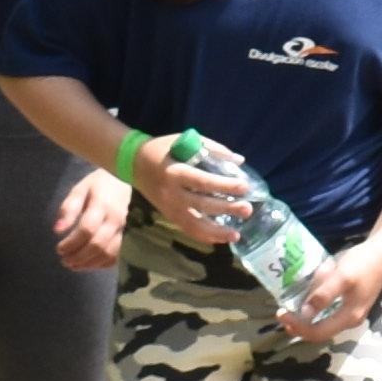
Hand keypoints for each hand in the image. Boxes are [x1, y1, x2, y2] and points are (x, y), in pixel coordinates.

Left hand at [49, 163, 130, 271]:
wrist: (130, 180)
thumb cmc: (100, 185)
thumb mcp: (81, 190)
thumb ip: (69, 209)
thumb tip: (57, 230)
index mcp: (103, 205)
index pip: (87, 229)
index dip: (71, 243)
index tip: (59, 248)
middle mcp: (117, 219)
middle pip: (97, 245)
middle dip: (78, 256)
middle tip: (64, 260)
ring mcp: (126, 230)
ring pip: (108, 254)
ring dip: (88, 263)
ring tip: (73, 264)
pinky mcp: (130, 237)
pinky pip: (117, 256)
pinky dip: (101, 264)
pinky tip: (89, 264)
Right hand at [138, 136, 257, 250]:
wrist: (134, 163)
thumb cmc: (163, 149)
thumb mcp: (185, 141)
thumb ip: (213, 149)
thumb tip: (240, 161)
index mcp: (175, 172)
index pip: (202, 181)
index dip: (223, 186)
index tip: (244, 187)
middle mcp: (172, 193)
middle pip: (201, 205)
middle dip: (226, 209)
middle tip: (247, 209)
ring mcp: (169, 208)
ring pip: (194, 225)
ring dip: (216, 232)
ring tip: (236, 235)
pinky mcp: (168, 215)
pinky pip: (187, 230)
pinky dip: (204, 237)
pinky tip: (220, 239)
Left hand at [280, 245, 381, 345]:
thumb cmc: (363, 263)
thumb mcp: (342, 277)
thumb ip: (323, 295)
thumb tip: (304, 314)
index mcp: (348, 317)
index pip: (317, 332)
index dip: (297, 326)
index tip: (281, 313)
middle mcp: (350, 320)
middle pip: (320, 331)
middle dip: (299, 324)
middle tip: (282, 313)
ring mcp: (352, 312)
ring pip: (323, 322)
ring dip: (305, 317)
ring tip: (291, 307)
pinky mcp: (350, 303)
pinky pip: (328, 311)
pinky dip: (314, 307)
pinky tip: (308, 297)